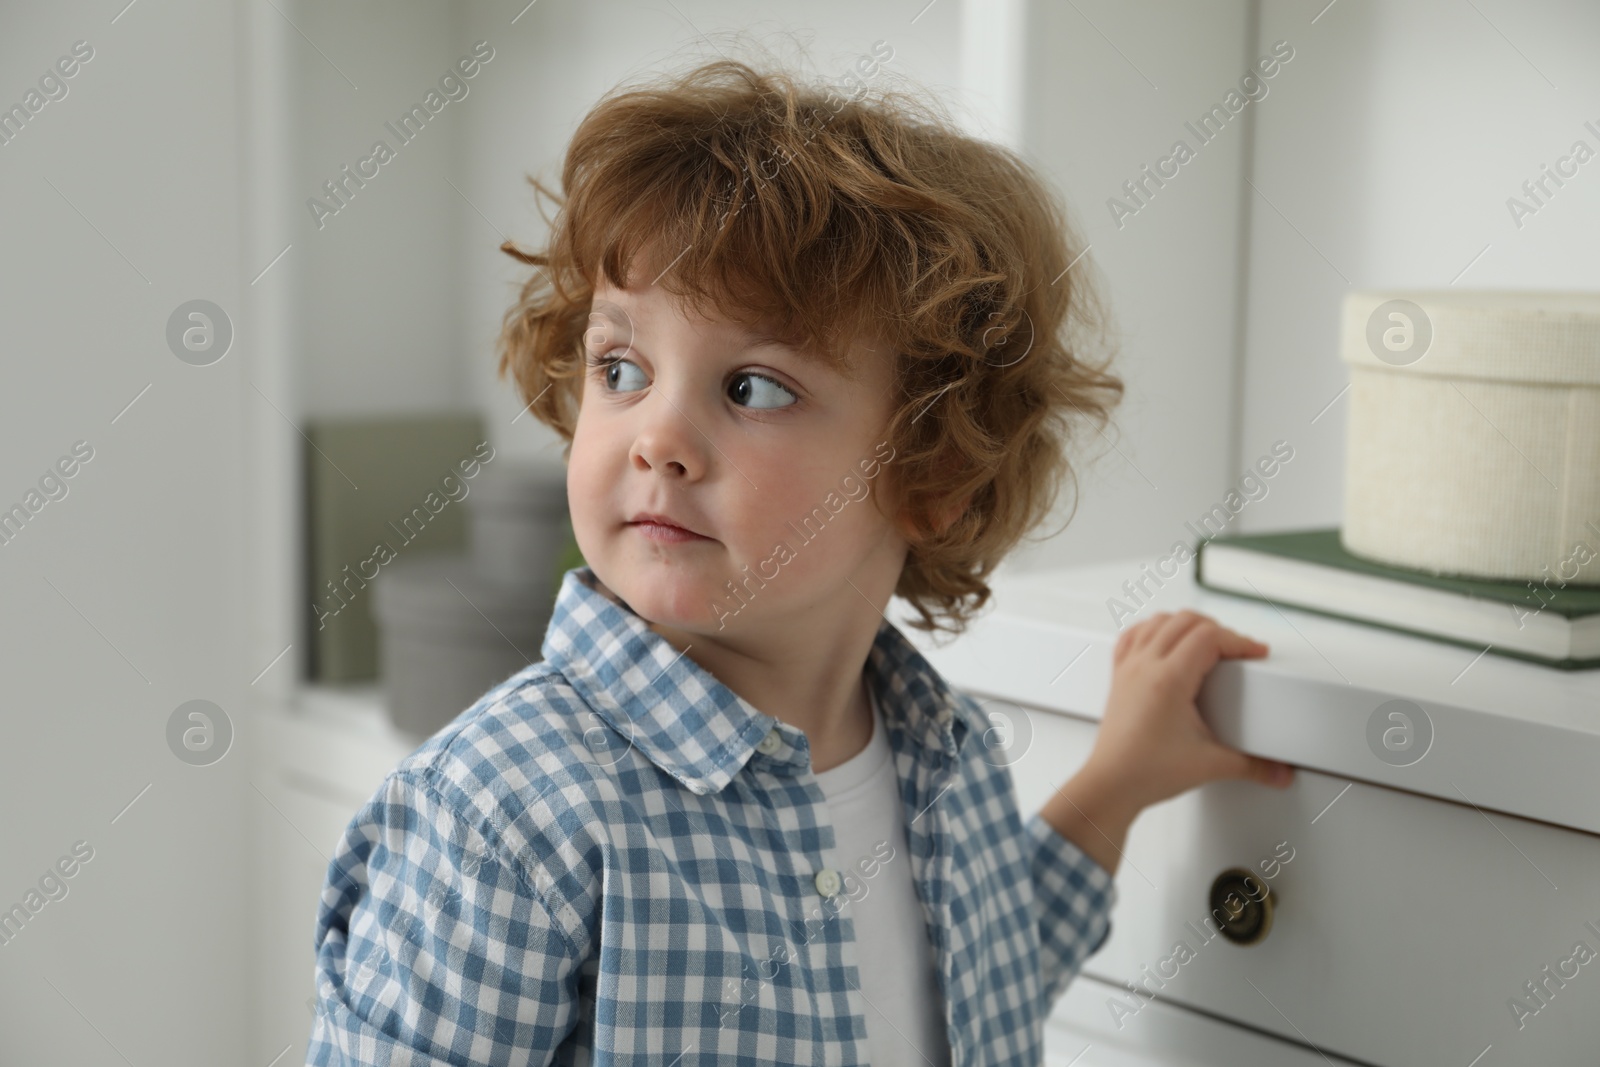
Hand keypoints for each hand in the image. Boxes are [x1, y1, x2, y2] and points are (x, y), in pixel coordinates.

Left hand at [1040, 610, 1294, 875]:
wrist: (1111, 784)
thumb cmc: (1146, 772)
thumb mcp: (1211, 765)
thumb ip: (1253, 766)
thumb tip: (1279, 770)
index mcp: (1168, 679)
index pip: (1209, 637)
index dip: (1239, 640)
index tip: (1255, 654)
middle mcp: (1145, 666)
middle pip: (1185, 621)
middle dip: (1218, 629)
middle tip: (1237, 651)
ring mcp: (1128, 668)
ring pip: (1158, 621)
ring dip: (1186, 624)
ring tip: (1207, 642)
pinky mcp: (1118, 677)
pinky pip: (1133, 635)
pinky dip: (1153, 629)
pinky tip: (1164, 640)